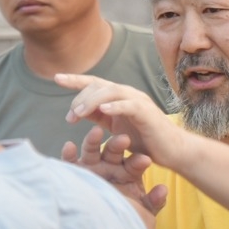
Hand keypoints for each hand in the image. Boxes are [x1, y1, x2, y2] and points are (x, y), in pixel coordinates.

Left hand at [55, 73, 189, 167]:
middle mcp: (127, 94)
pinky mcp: (147, 113)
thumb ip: (99, 117)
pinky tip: (103, 110)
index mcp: (118, 97)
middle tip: (70, 116)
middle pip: (99, 86)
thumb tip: (77, 110)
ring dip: (92, 101)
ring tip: (79, 112)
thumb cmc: (145, 140)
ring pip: (111, 91)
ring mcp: (138, 101)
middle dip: (81, 98)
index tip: (56, 78)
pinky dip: (115, 106)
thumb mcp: (116, 128)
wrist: (172, 151)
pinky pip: (129, 105)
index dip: (75, 80)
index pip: (93, 84)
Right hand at [62, 126, 167, 218]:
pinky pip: (70, 163)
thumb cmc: (127, 221)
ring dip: (93, 141)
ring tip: (96, 132)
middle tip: (124, 139)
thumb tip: (163, 190)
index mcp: (128, 172)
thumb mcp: (144, 212)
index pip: (134, 163)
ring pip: (92, 151)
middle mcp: (109, 167)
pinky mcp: (75, 173)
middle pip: (113, 151)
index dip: (138, 162)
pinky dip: (69, 154)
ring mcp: (92, 169)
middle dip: (118, 144)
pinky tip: (70, 146)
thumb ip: (154, 201)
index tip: (145, 160)